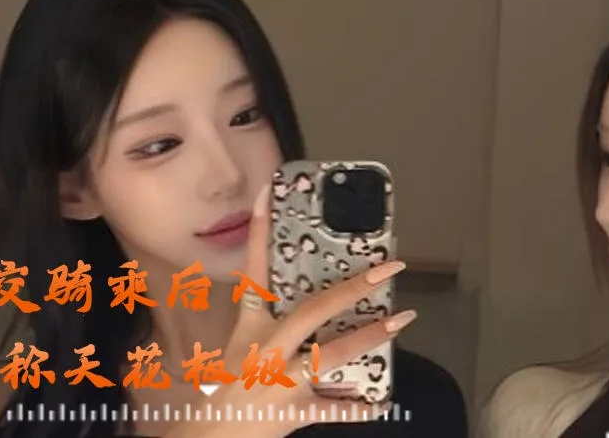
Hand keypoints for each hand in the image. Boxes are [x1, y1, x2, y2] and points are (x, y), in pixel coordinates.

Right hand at [163, 185, 414, 437]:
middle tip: (386, 269)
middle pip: (311, 311)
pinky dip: (359, 407)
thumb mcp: (236, 348)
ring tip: (400, 321)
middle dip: (351, 289)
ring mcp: (281, 380)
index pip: (253, 271)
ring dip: (368, 337)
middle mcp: (266, 349)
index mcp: (249, 327)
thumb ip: (265, 324)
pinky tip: (384, 402)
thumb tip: (301, 302)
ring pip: (330, 355)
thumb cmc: (222, 391)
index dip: (259, 232)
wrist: (208, 436)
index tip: (268, 194)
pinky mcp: (294, 411)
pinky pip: (334, 410)